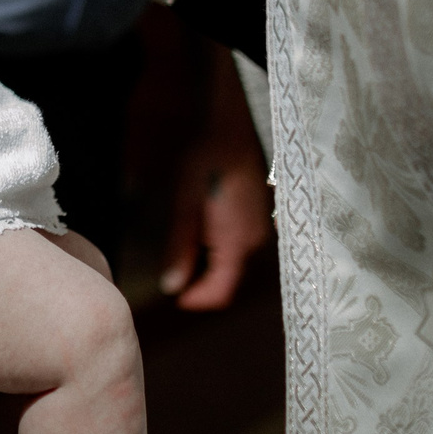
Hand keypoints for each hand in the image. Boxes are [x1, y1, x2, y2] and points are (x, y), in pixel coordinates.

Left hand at [160, 120, 271, 310]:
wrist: (237, 132)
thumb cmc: (207, 165)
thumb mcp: (185, 206)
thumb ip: (180, 249)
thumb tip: (172, 286)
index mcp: (236, 244)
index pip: (220, 292)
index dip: (197, 300)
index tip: (174, 298)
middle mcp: (254, 244)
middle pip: (228, 281)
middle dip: (200, 283)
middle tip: (173, 270)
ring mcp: (260, 232)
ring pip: (234, 265)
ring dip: (209, 266)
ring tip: (184, 247)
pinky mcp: (260, 220)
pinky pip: (240, 248)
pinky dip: (220, 251)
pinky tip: (202, 231)